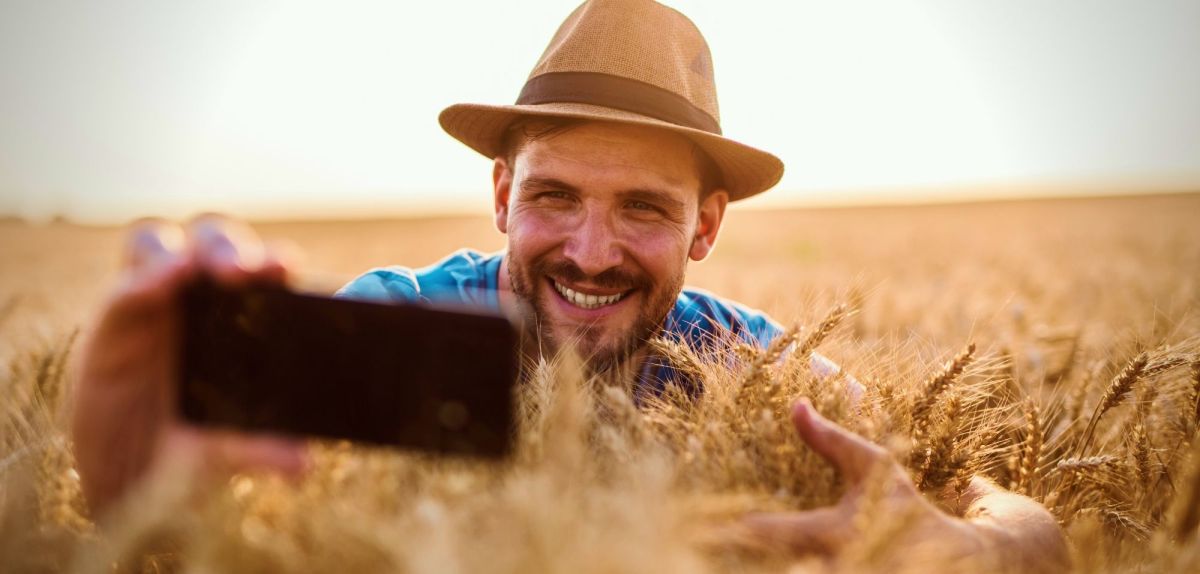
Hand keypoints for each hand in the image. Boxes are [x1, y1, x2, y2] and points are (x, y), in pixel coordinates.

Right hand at [71, 215, 309, 519]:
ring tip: (198, 270)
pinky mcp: (112, 322)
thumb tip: (299, 465)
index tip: (290, 267)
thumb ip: (258, 450)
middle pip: (216, 244)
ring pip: (163, 246)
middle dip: (234, 250)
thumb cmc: (190, 450)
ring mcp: (152, 303)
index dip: (275, 262)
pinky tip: (158, 285)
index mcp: (242, 318)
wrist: (126, 481)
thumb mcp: (225, 453)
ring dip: (186, 253)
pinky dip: (143, 280)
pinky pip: (124, 287)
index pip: (261, 272)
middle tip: (255, 270)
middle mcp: (198, 299)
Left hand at [737, 399, 987, 565]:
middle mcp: (842, 566)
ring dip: (764, 569)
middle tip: (710, 545)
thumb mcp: (872, 468)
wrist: (959, 560)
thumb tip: (795, 404)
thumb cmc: (904, 507)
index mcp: (840, 531)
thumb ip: (830, 440)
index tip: (716, 521)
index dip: (744, 528)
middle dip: (748, 558)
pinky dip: (785, 572)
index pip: (781, 531)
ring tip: (728, 559)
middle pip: (780, 567)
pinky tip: (764, 566)